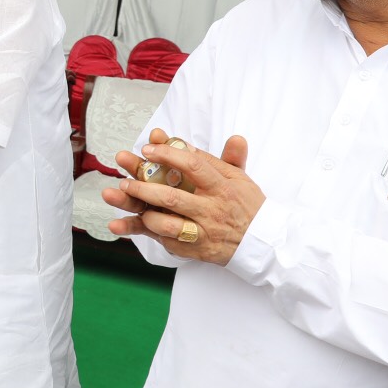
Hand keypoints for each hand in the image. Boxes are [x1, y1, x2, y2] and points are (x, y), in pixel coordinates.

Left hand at [99, 127, 263, 264]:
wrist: (263, 243)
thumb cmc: (248, 206)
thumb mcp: (242, 179)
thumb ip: (230, 158)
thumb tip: (234, 137)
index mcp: (221, 187)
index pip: (193, 166)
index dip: (169, 155)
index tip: (148, 147)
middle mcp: (211, 210)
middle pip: (172, 197)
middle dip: (143, 187)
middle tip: (124, 178)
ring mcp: (203, 232)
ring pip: (167, 223)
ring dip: (142, 212)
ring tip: (124, 199)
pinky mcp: (197, 250)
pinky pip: (169, 242)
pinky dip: (150, 233)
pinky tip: (132, 223)